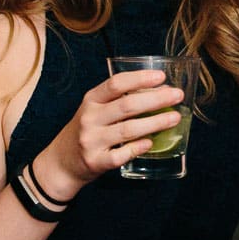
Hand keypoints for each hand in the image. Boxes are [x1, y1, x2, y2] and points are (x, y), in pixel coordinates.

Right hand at [41, 70, 184, 195]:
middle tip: (177, 96)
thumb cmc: (86, 131)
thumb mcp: (94, 110)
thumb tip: (159, 93)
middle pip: (127, 105)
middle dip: (156, 99)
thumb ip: (118, 101)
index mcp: (91, 100)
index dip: (140, 78)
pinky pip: (121, 154)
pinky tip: (151, 143)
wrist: (61, 163)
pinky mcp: (95, 161)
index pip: (116, 83)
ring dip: (155, 123)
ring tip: (174, 118)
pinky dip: (138, 148)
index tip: (161, 76)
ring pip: (128, 129)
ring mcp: (91, 141)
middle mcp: (89, 118)